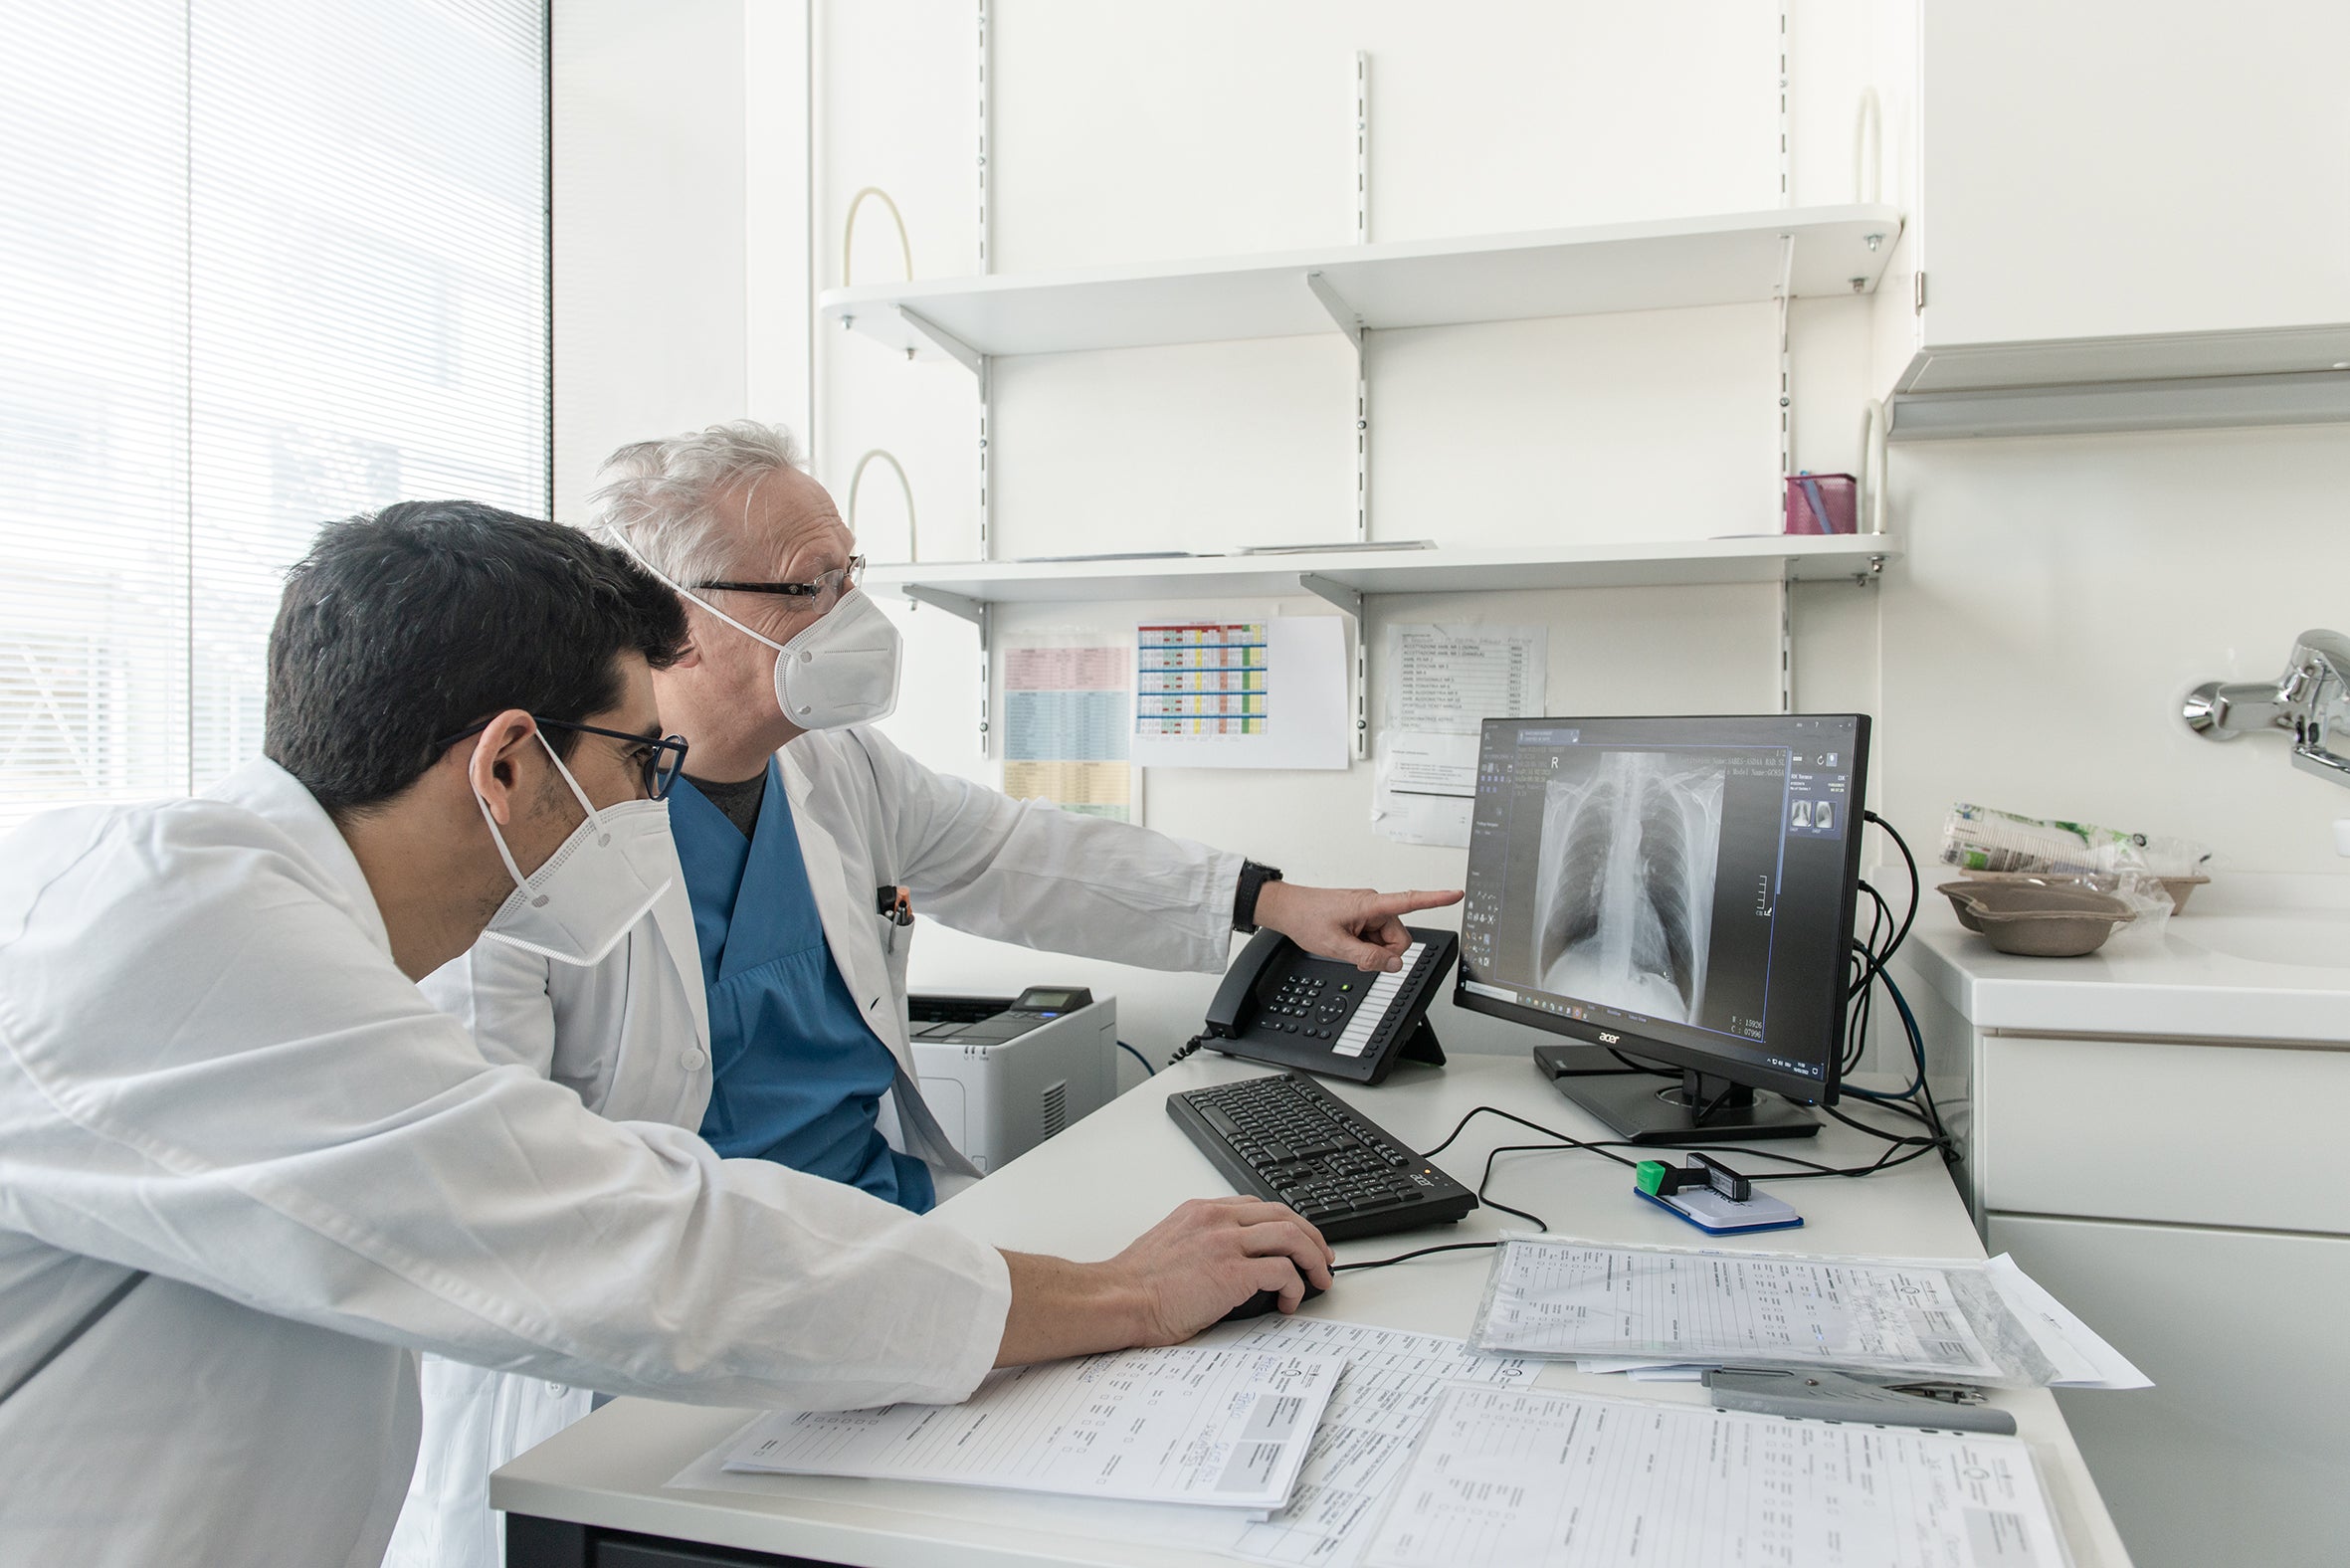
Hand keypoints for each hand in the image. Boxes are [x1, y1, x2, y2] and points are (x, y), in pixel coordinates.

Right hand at [1109, 1197, 1335, 1345]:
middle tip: (1323, 1259)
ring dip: (1313, 1258)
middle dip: (1312, 1237)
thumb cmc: (1135, 1284)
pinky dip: (1294, 1286)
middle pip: (1284, 1215)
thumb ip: (1200, 1242)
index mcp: (1201, 1211)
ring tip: (1319, 1279)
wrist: (1118, 1299)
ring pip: (1291, 1237)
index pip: (1259, 1206)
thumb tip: (1227, 1262)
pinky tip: (1288, 1302)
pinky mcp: (1232, 1272)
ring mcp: (1226, 1243)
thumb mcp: (1170, 1245)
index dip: (1288, 1223)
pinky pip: (1282, 1271)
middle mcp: (1217, 1220)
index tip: (1299, 1241)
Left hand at [1252, 881, 1463, 971]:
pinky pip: (1377, 938)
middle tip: (1360, 956)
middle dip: (1386, 953)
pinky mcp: (1364, 917)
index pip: (1410, 900)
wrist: (1288, 909)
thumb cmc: (1307, 918)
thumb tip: (1394, 965)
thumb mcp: (1336, 946)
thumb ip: (1368, 957)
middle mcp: (1374, 904)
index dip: (1436, 899)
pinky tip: (1350, 945)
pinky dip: (1368, 947)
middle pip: (1400, 937)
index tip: (1457, 894)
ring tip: (1349, 948)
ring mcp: (1369, 911)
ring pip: (1389, 941)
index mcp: (1370, 905)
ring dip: (1374, 951)